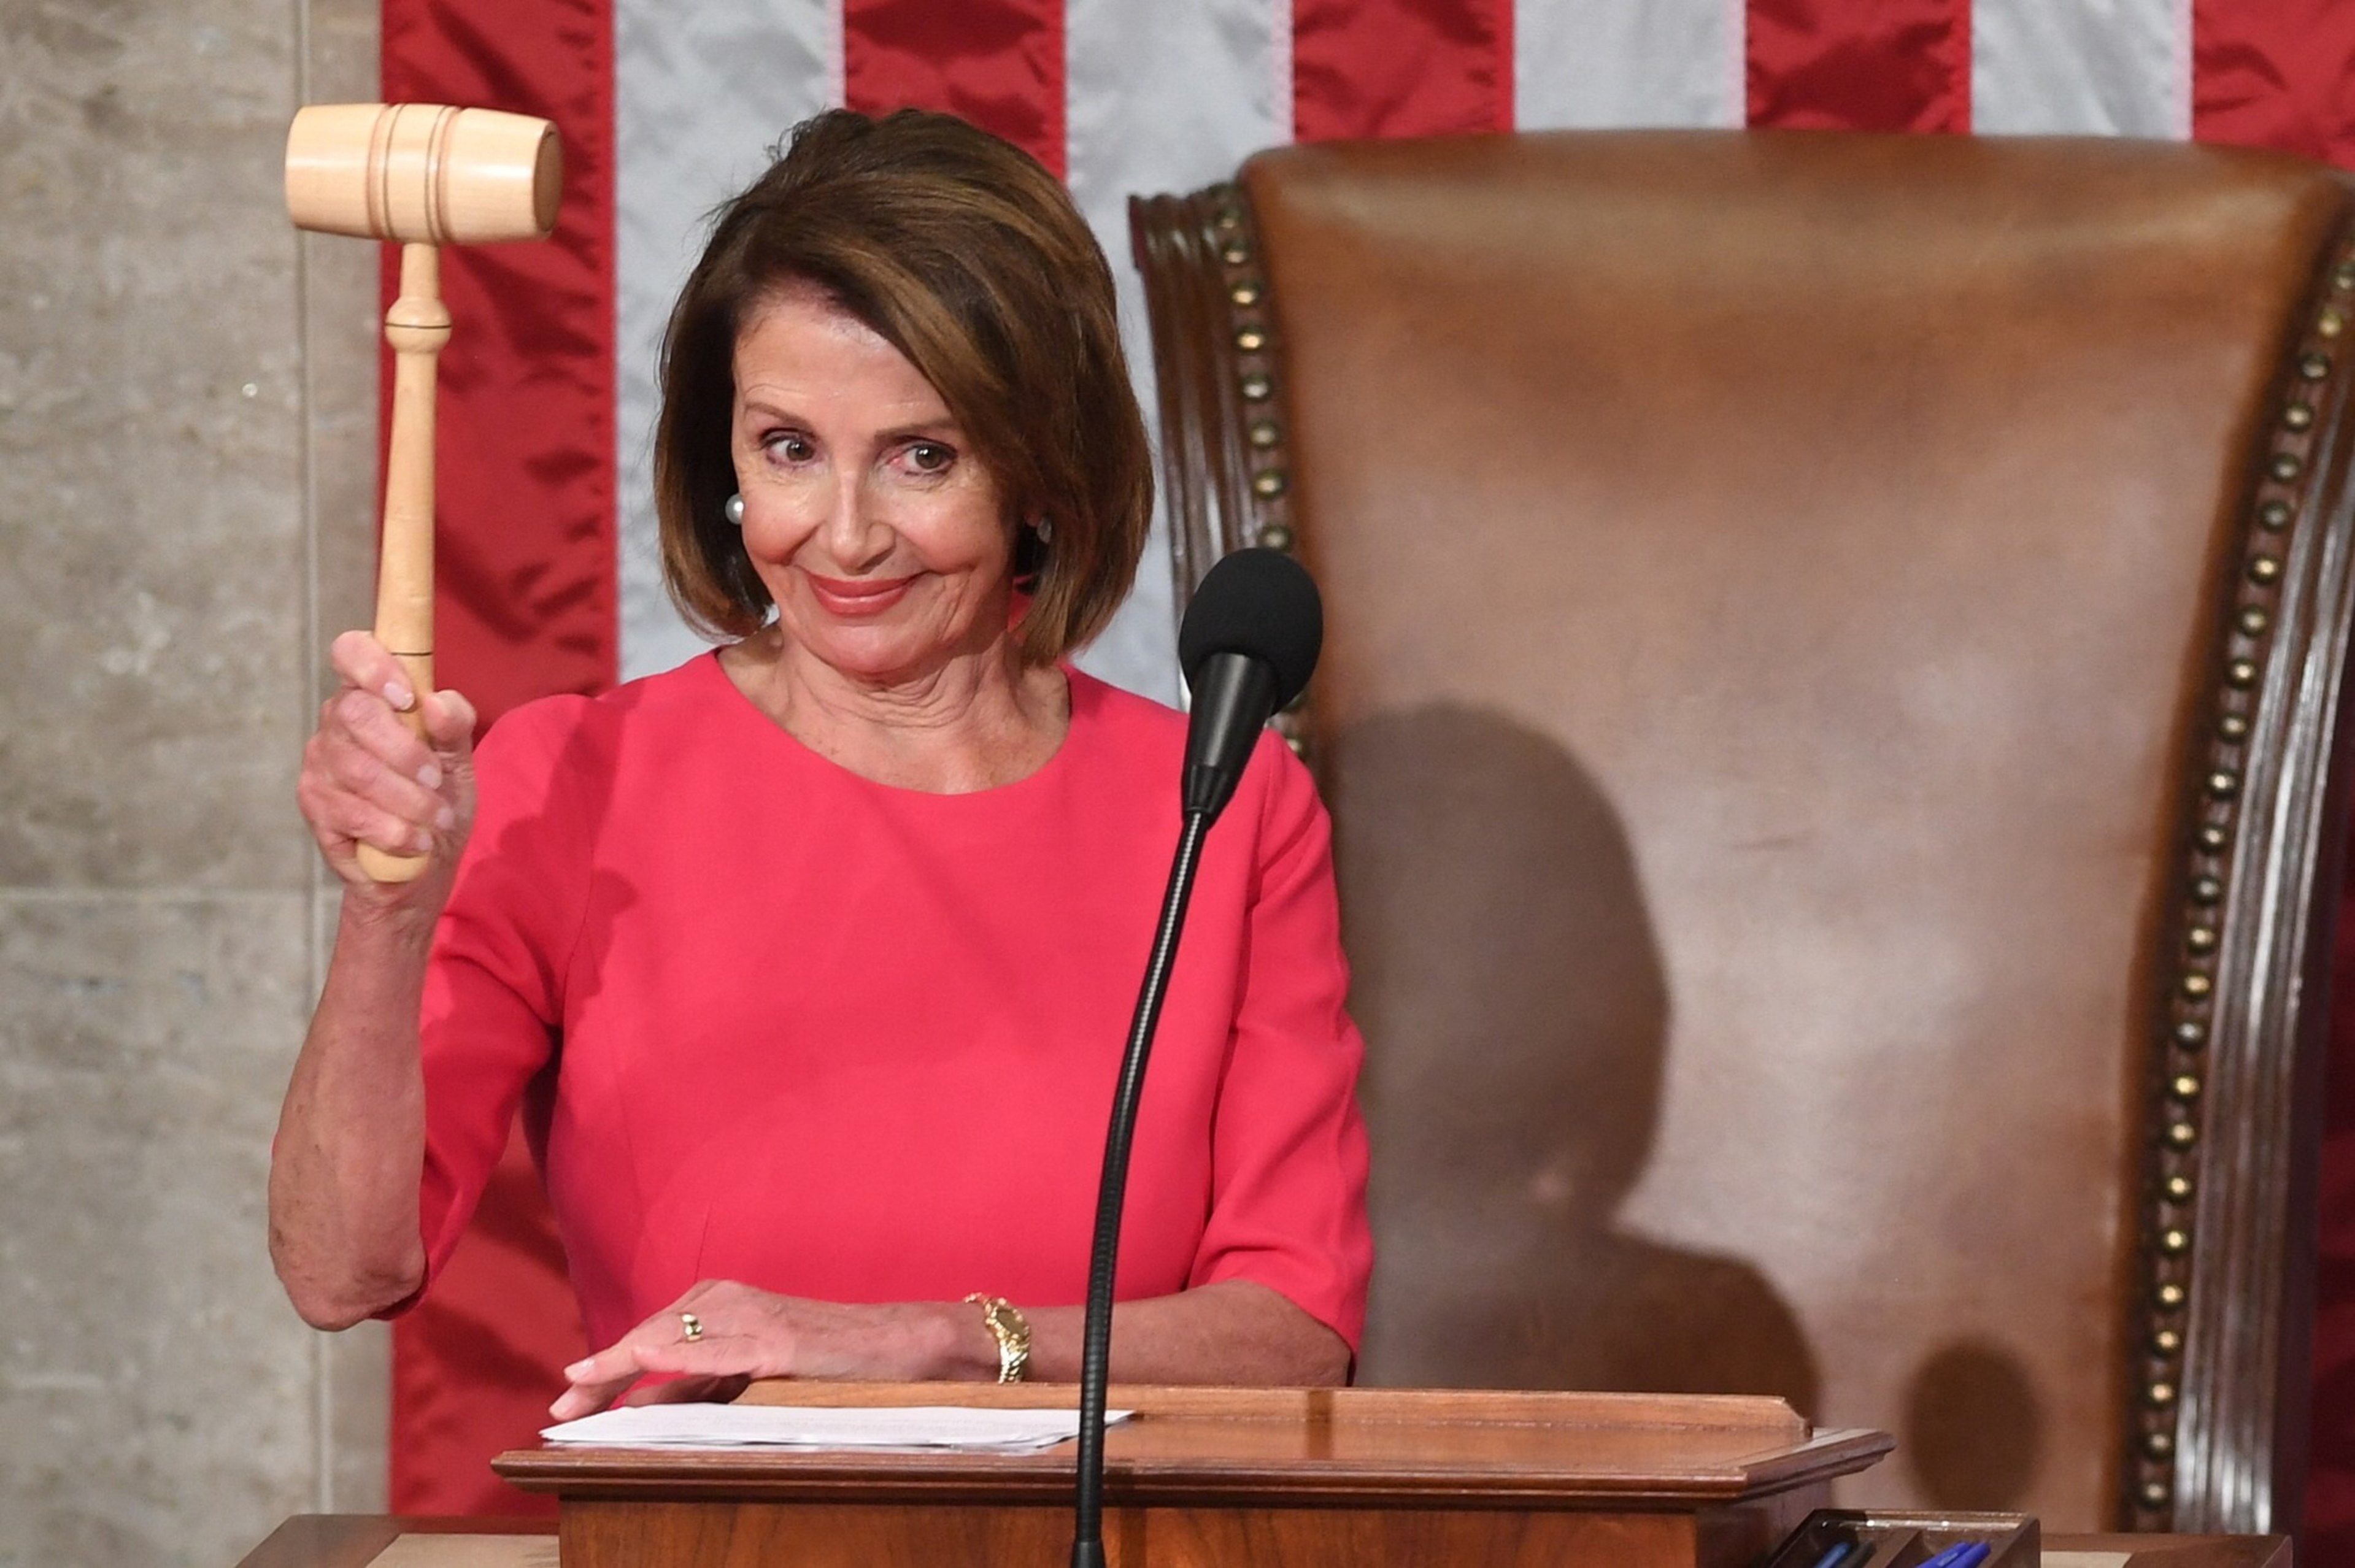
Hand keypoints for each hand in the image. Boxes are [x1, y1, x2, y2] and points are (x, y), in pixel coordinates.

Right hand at [296, 631, 477, 900]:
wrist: (425, 860)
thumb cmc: (439, 796)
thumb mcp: (460, 758)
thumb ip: (455, 724)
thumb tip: (436, 702)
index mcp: (372, 693)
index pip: (350, 651)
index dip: (373, 665)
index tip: (407, 697)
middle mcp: (337, 720)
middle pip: (356, 713)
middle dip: (406, 752)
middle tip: (437, 780)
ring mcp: (320, 761)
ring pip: (358, 769)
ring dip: (409, 800)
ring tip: (437, 819)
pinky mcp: (314, 803)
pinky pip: (352, 812)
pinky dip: (394, 830)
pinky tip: (416, 841)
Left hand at [548, 1280, 995, 1420]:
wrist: (895, 1345)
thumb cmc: (824, 1360)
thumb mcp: (749, 1374)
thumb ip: (698, 1385)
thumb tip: (637, 1406)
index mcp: (721, 1303)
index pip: (650, 1335)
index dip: (605, 1369)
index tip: (566, 1401)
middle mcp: (731, 1300)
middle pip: (652, 1335)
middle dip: (603, 1372)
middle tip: (560, 1409)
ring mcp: (754, 1317)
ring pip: (675, 1337)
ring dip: (625, 1362)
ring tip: (583, 1387)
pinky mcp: (779, 1340)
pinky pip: (719, 1349)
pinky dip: (678, 1353)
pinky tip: (645, 1358)